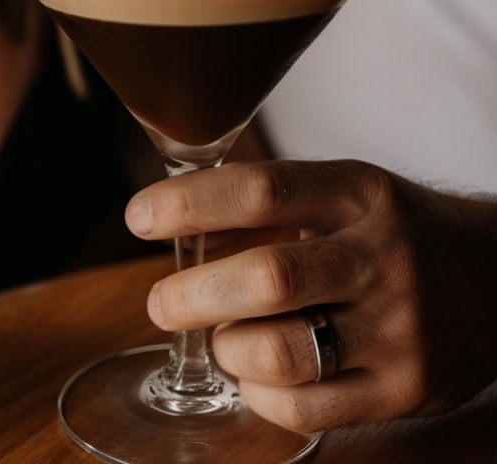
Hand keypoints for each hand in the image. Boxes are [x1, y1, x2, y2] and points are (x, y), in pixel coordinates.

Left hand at [125, 160, 496, 431]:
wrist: (495, 280)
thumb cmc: (390, 229)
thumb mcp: (340, 192)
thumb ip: (265, 207)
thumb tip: (169, 224)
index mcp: (359, 193)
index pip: (260, 191)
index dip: (188, 205)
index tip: (138, 217)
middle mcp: (384, 258)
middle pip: (267, 280)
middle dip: (194, 294)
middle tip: (161, 302)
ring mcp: (401, 331)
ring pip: (280, 353)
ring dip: (227, 347)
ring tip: (221, 334)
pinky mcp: (406, 392)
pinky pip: (303, 409)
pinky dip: (257, 392)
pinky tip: (254, 371)